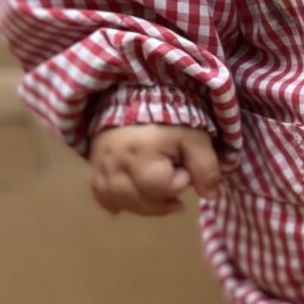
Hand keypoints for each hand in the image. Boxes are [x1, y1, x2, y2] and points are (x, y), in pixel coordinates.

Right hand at [89, 124, 219, 215]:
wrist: (136, 98)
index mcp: (141, 154)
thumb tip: (209, 195)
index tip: (183, 163)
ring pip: (118, 201)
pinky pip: (100, 194)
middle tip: (175, 179)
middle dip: (163, 197)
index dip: (180, 181)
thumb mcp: (196, 139)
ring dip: (143, 204)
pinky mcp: (94, 166)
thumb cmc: (170, 119)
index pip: (163, 188)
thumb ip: (206, 167)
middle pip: (139, 201)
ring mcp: (101, 165)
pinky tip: (129, 202)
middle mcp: (115, 163)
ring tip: (158, 193)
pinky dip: (116, 202)